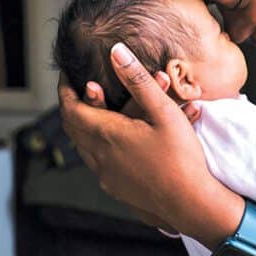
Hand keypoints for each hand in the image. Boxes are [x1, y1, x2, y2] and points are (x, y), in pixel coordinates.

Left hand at [58, 45, 218, 234]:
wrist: (190, 204)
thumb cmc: (182, 157)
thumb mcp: (163, 111)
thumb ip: (138, 80)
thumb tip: (116, 52)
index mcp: (106, 135)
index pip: (71, 108)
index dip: (65, 89)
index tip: (67, 75)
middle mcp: (99, 156)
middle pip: (72, 126)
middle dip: (72, 104)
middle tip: (77, 88)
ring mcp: (105, 175)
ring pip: (82, 145)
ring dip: (83, 125)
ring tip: (93, 109)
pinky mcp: (115, 188)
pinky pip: (95, 161)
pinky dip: (95, 143)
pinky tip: (112, 140)